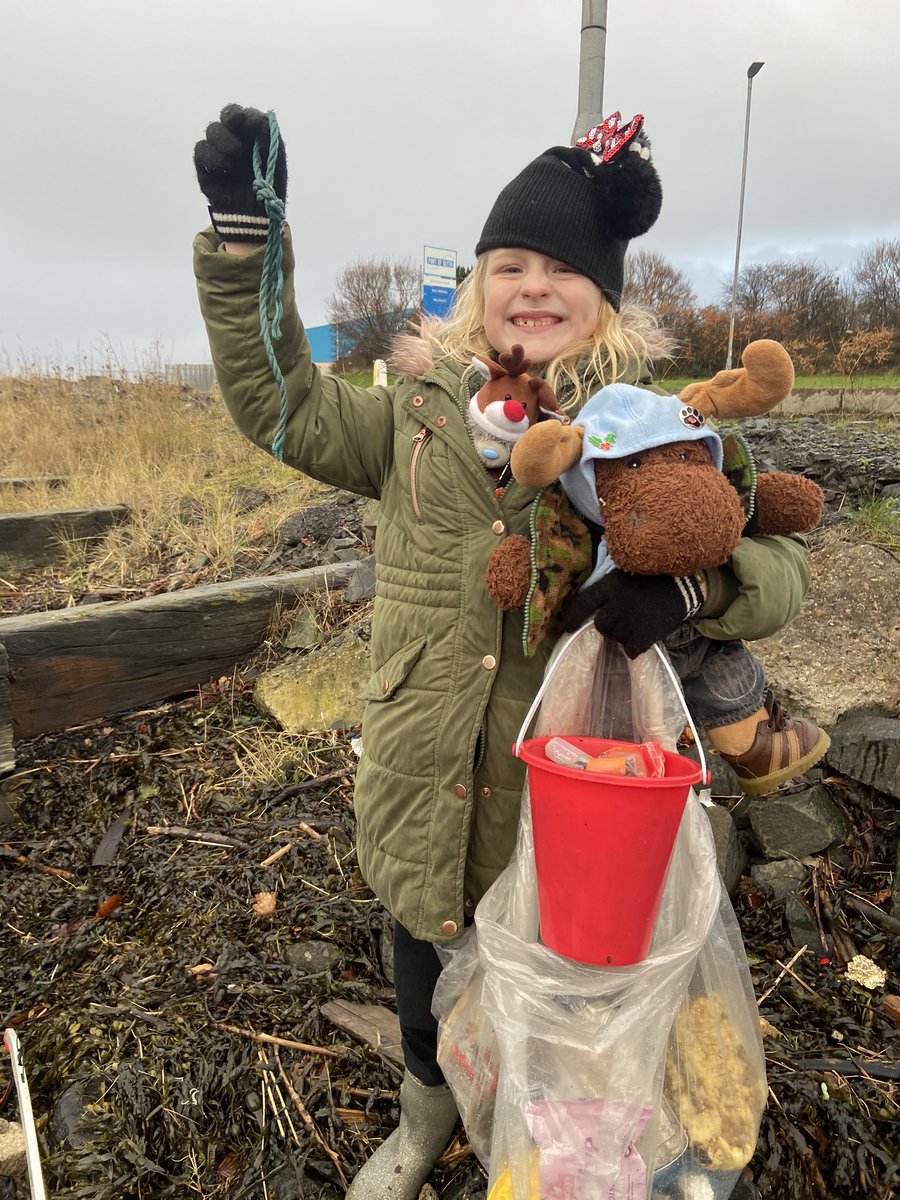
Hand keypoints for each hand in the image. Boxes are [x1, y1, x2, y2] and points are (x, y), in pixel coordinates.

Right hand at [194, 104, 287, 241]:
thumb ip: (270, 138)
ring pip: (212, 131)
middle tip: (239, 127)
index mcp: (250, 137)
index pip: (243, 115)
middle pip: (225, 117)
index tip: (252, 123)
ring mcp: (219, 153)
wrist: (255, 218)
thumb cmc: (269, 189)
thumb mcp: (276, 162)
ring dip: (223, 140)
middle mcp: (233, 141)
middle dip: (231, 120)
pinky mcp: (205, 168)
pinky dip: (212, 156)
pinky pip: (201, 151)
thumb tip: (261, 118)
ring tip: (233, 156)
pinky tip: (224, 167)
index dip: (245, 115)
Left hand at [559, 570, 702, 657]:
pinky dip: (635, 647)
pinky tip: (642, 637)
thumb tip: (586, 609)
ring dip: (622, 635)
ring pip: (616, 638)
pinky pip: (631, 649)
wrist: (683, 587)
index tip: (567, 627)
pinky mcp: (645, 635)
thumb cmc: (651, 580)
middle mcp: (617, 603)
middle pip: (601, 625)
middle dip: (607, 626)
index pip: (583, 603)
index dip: (572, 617)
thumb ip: (607, 590)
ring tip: (636, 625)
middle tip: (621, 620)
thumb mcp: (625, 575)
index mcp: (610, 586)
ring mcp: (631, 620)